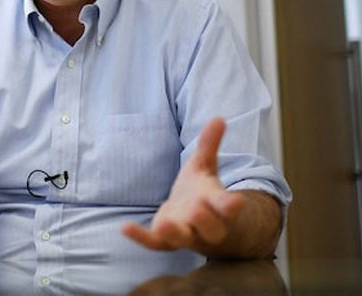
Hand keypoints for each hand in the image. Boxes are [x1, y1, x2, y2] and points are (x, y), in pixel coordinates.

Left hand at [121, 117, 245, 252]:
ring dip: (174, 233)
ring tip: (163, 225)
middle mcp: (205, 224)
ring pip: (183, 238)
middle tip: (197, 208)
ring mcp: (185, 234)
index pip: (227, 207)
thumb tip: (218, 118)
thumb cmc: (204, 193)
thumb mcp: (205, 166)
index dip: (230, 205)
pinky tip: (125, 228)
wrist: (200, 226)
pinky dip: (140, 237)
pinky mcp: (165, 241)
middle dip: (205, 220)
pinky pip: (154, 243)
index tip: (236, 202)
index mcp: (218, 205)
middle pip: (210, 228)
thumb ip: (209, 144)